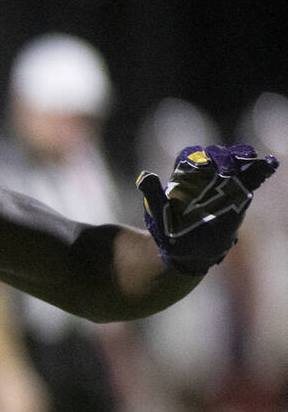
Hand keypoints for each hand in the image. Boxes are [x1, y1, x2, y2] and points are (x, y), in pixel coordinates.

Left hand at [136, 143, 278, 274]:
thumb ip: (154, 196)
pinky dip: (259, 171)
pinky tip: (268, 165)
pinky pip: (250, 180)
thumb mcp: (160, 216)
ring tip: (252, 163)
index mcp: (184, 179)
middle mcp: (204, 178)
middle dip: (224, 158)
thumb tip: (145, 175)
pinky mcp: (238, 196)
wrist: (189, 254)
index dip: (197, 157)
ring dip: (244, 162)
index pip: (191, 159)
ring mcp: (222, 185)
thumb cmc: (172, 233)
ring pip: (235, 167)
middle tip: (230, 165)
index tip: (204, 160)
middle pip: (217, 159)